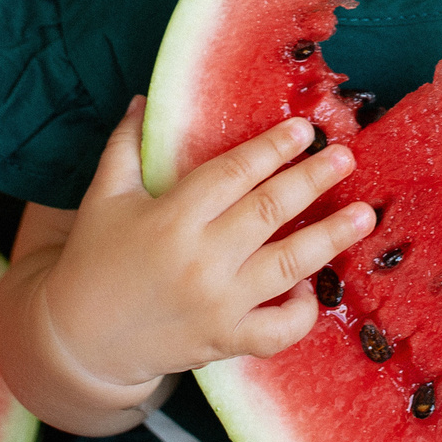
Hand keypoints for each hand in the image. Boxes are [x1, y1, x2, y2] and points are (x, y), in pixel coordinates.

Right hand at [39, 97, 375, 389]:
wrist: (78, 344)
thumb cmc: (93, 261)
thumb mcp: (104, 196)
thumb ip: (125, 145)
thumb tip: (145, 98)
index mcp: (172, 217)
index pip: (233, 173)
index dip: (272, 149)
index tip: (304, 129)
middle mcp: (200, 259)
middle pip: (269, 212)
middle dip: (312, 181)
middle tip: (346, 158)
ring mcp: (216, 304)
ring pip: (286, 266)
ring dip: (329, 239)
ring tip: (363, 215)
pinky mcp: (224, 342)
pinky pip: (276, 331)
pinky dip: (301, 312)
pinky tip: (313, 288)